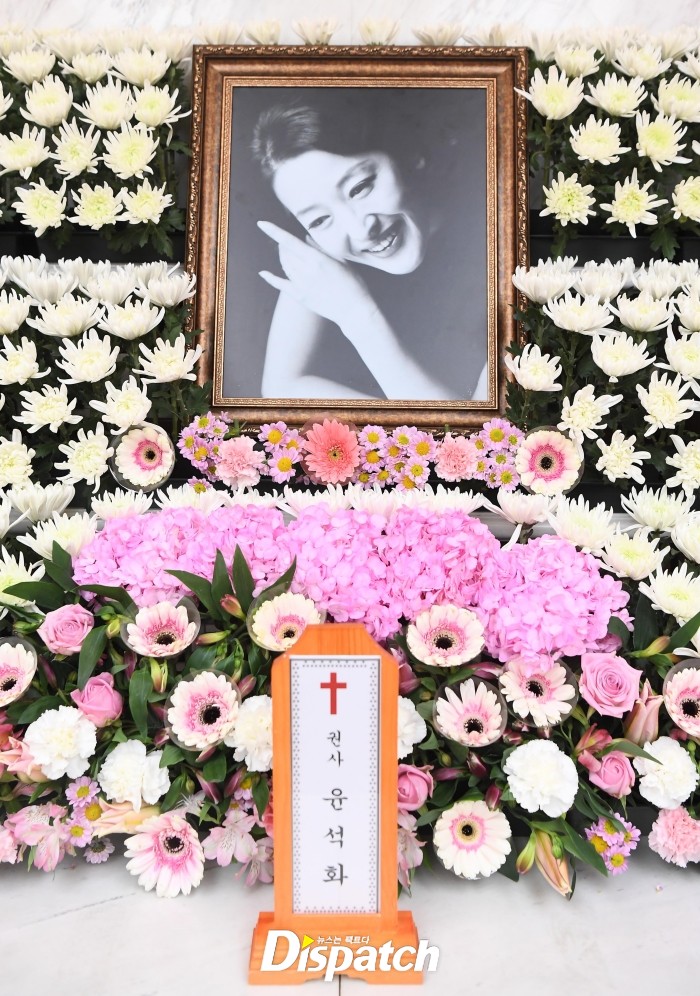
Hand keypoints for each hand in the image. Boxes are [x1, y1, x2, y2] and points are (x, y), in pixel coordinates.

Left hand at [257, 220, 375, 331]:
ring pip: (285, 266)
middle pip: (286, 253)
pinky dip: (271, 278)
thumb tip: (305, 238)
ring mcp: (302, 285)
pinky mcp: (301, 297)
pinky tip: (263, 273)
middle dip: (283, 245)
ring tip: (285, 252)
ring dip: (283, 257)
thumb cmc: (353, 283)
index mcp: (318, 259)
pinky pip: (281, 285)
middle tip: (285, 241)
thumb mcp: (340, 261)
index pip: (291, 242)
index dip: (274, 232)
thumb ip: (320, 248)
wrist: (354, 311)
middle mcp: (307, 272)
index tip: (262, 223)